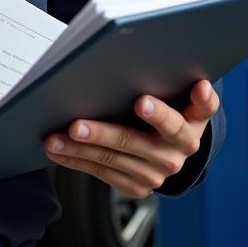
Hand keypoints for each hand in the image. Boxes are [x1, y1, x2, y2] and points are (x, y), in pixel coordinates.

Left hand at [43, 80, 219, 198]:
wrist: (172, 146)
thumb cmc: (168, 107)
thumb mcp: (175, 93)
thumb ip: (163, 79)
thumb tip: (128, 60)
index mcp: (192, 122)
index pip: (187, 114)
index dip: (164, 111)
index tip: (142, 100)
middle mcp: (179, 152)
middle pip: (137, 141)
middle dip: (103, 133)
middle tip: (76, 126)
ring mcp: (158, 172)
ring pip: (113, 159)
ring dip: (80, 149)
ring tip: (55, 139)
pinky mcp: (139, 186)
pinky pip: (104, 173)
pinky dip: (77, 161)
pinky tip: (58, 152)